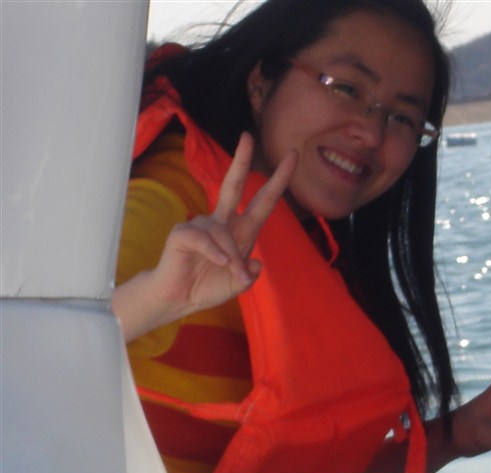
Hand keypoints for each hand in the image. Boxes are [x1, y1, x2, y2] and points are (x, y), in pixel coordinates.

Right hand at [113, 132, 296, 340]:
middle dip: (241, 160)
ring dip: (230, 256)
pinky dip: (215, 253)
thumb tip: (258, 263)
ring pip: (224, 232)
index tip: (292, 156)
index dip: (278, 181)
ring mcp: (202, 224)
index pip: (263, 201)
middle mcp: (223, 222)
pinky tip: (219, 263)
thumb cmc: (207, 287)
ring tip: (229, 272)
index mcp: (241, 231)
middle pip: (234, 184)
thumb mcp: (237, 285)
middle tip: (248, 136)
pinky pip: (204, 238)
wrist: (179, 299)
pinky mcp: (183, 233)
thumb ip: (249, 276)